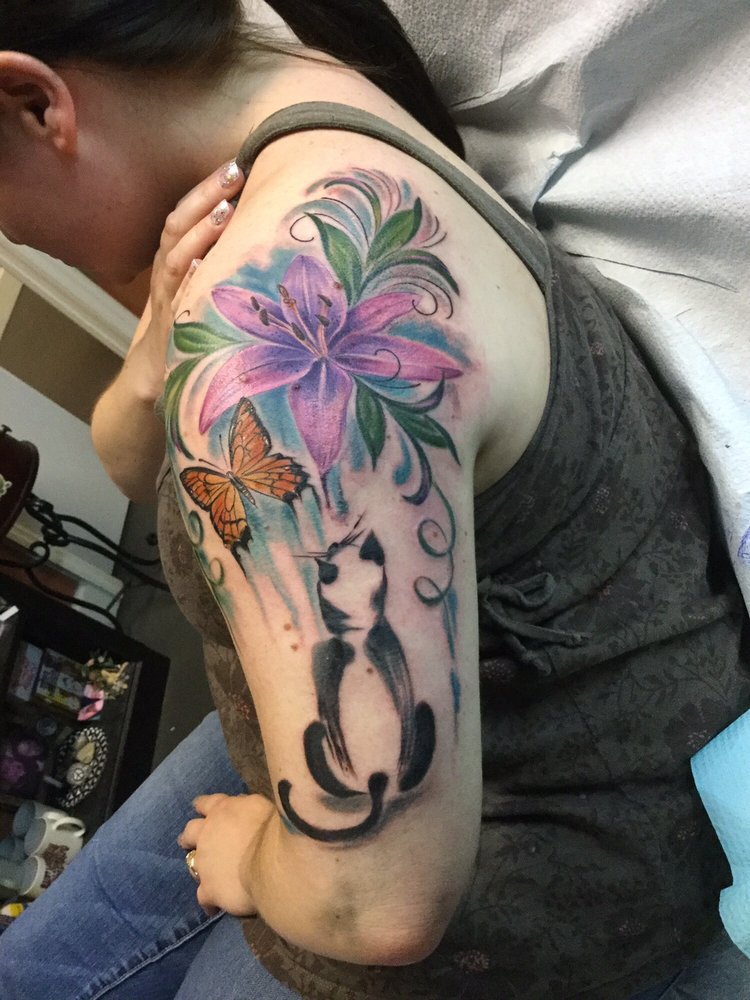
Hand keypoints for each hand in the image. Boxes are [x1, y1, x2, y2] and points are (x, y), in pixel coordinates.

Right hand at [132, 159, 246, 400]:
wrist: (152, 380)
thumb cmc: (187, 331)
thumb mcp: (203, 292)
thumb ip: (220, 265)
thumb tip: (262, 238)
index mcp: (175, 261)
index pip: (188, 213)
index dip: (209, 187)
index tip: (239, 160)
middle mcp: (167, 273)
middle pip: (180, 224)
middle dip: (206, 195)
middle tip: (236, 169)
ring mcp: (165, 299)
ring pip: (176, 256)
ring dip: (200, 231)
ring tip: (227, 210)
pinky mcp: (169, 327)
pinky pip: (176, 299)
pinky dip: (188, 279)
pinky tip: (204, 264)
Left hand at [177, 792, 274, 917]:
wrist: (273, 860)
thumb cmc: (275, 826)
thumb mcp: (260, 805)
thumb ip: (246, 808)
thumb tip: (241, 808)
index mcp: (222, 810)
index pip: (206, 803)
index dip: (203, 806)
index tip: (199, 807)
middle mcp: (207, 834)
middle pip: (191, 831)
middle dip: (190, 836)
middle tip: (191, 841)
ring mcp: (204, 863)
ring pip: (192, 864)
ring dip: (199, 866)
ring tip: (205, 873)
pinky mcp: (209, 889)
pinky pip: (203, 897)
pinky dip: (208, 901)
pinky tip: (214, 907)